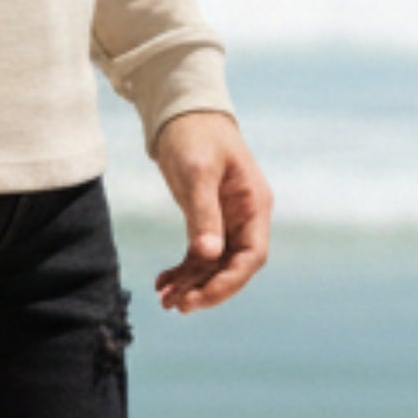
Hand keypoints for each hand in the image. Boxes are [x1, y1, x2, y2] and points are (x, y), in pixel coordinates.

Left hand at [151, 109, 271, 313]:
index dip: (229, 281)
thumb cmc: (196, 134)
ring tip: (164, 300)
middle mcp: (245, 217)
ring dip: (191, 284)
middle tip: (177, 305)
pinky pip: (198, 254)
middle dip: (207, 288)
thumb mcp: (198, 171)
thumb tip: (208, 255)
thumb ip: (203, 212)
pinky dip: (183, 270)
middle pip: (232, 266)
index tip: (201, 297)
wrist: (183, 112)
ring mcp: (226, 220)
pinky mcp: (206, 219)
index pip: (251, 255)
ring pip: (213, 264)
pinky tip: (162, 282)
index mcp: (254, 205)